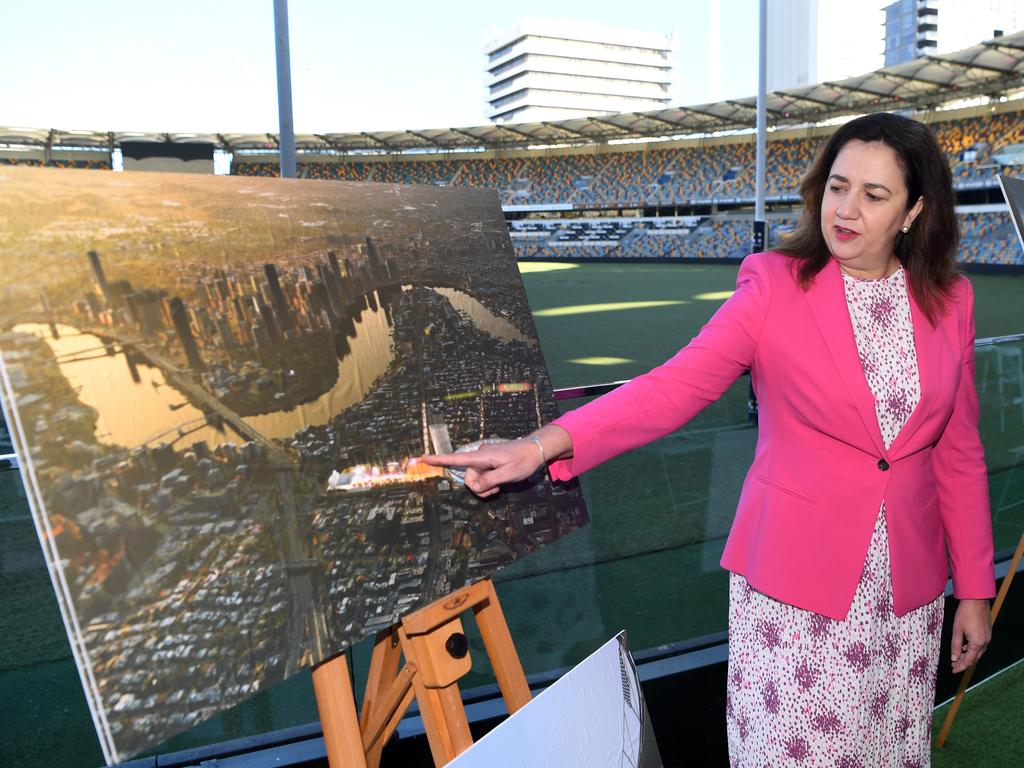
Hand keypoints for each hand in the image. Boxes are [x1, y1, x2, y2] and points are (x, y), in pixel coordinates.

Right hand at [416, 425, 571, 497]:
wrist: (536, 450)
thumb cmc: (523, 461)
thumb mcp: (508, 474)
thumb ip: (489, 481)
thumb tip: (475, 485)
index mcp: (481, 456)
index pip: (455, 459)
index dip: (437, 460)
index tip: (420, 458)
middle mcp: (479, 456)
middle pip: (467, 477)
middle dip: (479, 487)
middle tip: (496, 488)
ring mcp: (483, 459)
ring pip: (475, 479)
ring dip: (485, 486)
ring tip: (500, 485)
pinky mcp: (487, 462)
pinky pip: (481, 476)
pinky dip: (488, 482)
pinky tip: (499, 482)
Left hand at [950, 598, 990, 673]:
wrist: (976, 600)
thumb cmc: (965, 613)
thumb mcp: (957, 630)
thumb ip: (956, 645)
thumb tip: (954, 658)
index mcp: (977, 643)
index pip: (969, 660)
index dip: (961, 666)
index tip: (954, 670)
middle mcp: (985, 642)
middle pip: (975, 658)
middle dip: (964, 663)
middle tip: (954, 666)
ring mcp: (988, 637)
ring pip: (978, 652)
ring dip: (969, 656)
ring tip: (958, 658)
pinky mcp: (988, 632)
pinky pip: (981, 645)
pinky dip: (973, 649)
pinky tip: (966, 647)